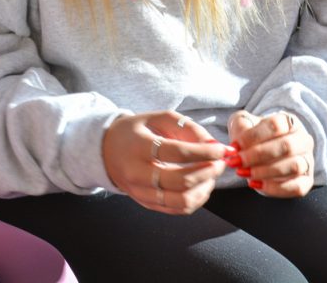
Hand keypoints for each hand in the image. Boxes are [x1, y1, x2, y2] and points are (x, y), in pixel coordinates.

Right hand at [102, 111, 230, 214]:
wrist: (105, 151)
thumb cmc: (135, 132)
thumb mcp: (156, 118)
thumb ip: (186, 127)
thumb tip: (213, 145)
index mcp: (138, 147)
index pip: (178, 153)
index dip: (205, 152)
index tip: (221, 149)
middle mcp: (137, 173)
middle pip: (181, 181)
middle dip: (208, 172)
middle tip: (220, 162)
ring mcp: (140, 192)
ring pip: (182, 201)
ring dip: (205, 188)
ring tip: (211, 175)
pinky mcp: (146, 204)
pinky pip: (177, 210)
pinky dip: (196, 200)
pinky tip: (201, 186)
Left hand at [226, 110, 314, 197]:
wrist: (260, 156)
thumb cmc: (252, 137)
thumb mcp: (243, 124)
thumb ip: (239, 127)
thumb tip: (236, 146)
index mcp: (289, 122)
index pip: (275, 126)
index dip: (253, 136)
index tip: (235, 146)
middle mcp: (303, 140)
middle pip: (286, 146)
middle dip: (258, 155)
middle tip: (237, 162)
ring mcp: (308, 161)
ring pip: (294, 167)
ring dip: (265, 171)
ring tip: (244, 173)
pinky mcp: (306, 181)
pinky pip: (296, 187)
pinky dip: (274, 188)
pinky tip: (255, 183)